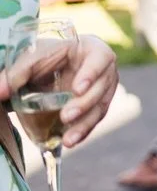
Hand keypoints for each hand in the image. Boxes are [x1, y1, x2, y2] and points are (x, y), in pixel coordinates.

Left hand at [0, 35, 118, 147]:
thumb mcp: (34, 58)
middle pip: (101, 87)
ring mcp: (104, 90)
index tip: (77, 89)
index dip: (92, 74)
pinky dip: (82, 131)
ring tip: (68, 140)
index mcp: (93, 50)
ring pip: (100, 107)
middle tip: (66, 116)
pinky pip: (94, 120)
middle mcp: (105, 70)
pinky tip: (69, 141)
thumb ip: (17, 73)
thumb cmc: (48, 56)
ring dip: (84, 124)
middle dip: (84, 104)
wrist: (54, 66)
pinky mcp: (98, 106)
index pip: (100, 59)